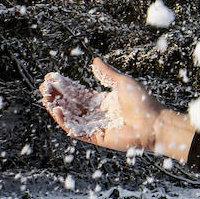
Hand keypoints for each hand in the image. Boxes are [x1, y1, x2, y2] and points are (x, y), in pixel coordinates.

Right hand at [40, 58, 192, 160]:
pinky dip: (65, 121)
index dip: (64, 86)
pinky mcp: (96, 137)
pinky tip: (57, 110)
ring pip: (70, 117)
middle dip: (56, 95)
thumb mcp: (122, 83)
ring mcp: (96, 126)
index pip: (78, 93)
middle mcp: (98, 114)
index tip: (51, 78)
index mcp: (103, 102)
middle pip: (71, 104)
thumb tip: (94, 61)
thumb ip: (107, 74)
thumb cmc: (143, 102)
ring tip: (46, 96)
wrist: (154, 122)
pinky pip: (76, 130)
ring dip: (56, 107)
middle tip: (44, 86)